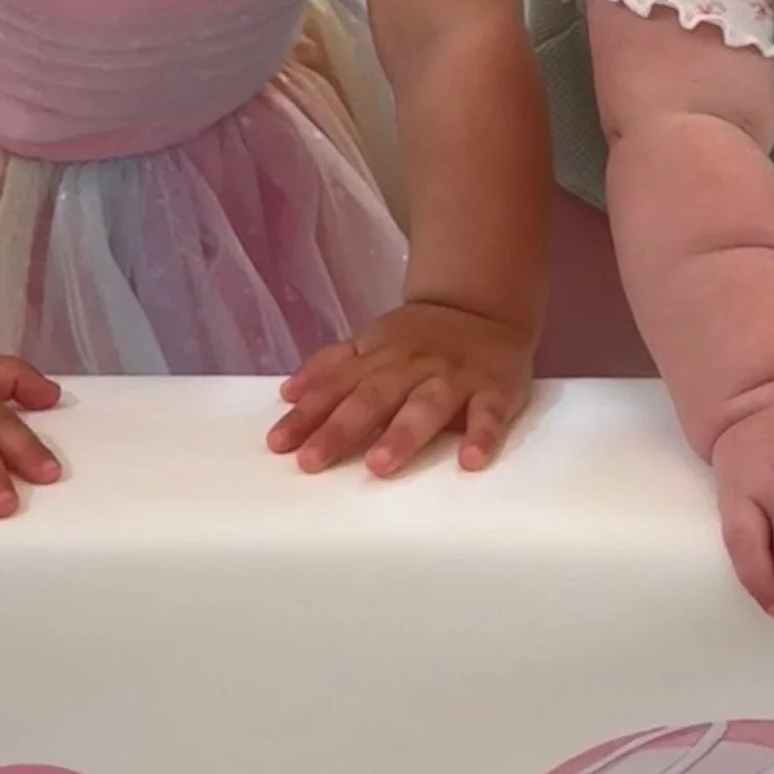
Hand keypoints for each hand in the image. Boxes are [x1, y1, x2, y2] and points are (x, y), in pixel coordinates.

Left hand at [271, 301, 533, 475]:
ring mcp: (454, 378)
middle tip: (312, 462)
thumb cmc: (419, 338)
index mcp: (377, 356)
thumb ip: (331, 367)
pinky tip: (471, 460)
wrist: (484, 309)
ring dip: (402, 435)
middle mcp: (411, 366)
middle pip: (372, 399)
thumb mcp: (371, 342)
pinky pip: (489, 414)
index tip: (279, 444)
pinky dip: (482, 435)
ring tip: (378, 465)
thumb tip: (287, 393)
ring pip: (425, 406)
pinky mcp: (494, 390)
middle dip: (341, 429)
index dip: (306, 415)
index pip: (336, 387)